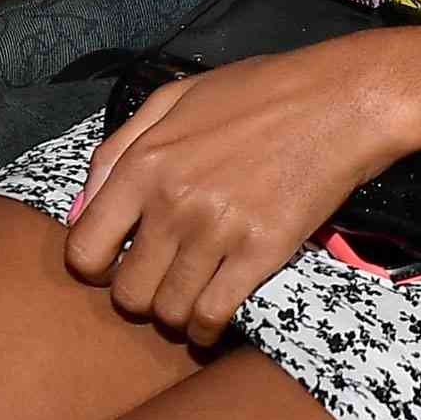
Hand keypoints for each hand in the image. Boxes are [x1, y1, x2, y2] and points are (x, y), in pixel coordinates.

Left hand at [63, 43, 411, 346]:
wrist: (338, 102)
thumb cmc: (257, 93)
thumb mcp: (174, 99)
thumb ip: (118, 148)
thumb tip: (83, 207)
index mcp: (144, 163)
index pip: (85, 249)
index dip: (95, 267)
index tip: (114, 264)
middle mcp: (172, 203)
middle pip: (127, 292)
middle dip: (138, 294)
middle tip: (159, 279)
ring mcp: (216, 232)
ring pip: (168, 311)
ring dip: (174, 312)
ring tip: (189, 294)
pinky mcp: (260, 253)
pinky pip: (212, 315)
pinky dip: (206, 327)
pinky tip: (212, 316)